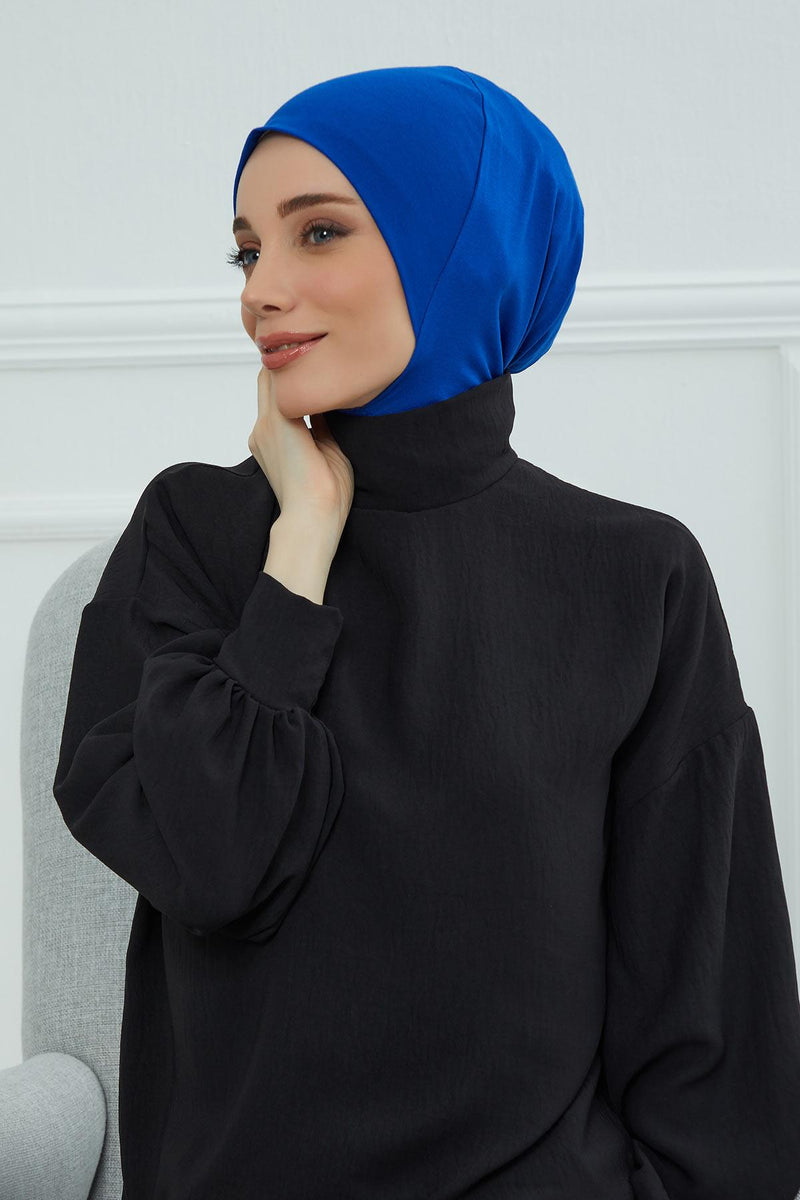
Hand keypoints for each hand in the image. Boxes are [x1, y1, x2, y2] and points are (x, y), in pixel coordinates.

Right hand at [248, 366, 354, 535]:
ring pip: (273, 378)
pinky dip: (296, 369)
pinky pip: (281, 382)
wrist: (313, 516)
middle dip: (288, 366)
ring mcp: (267, 426)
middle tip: (316, 348)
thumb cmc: (325, 495)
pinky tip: (319, 357)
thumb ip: (322, 427)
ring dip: (293, 364)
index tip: (314, 366)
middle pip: (268, 381)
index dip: (291, 380)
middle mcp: (263, 431)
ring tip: (319, 349)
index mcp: (272, 441)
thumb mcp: (326, 451)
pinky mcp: (276, 422)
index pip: (275, 398)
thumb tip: (332, 408)